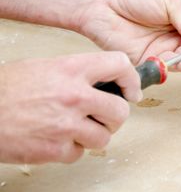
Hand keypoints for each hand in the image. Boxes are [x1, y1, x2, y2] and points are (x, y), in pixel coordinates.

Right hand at [0, 52, 140, 163]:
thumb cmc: (7, 89)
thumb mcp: (46, 66)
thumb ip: (78, 73)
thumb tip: (105, 82)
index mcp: (72, 69)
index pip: (119, 65)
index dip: (131, 79)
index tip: (130, 90)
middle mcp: (74, 95)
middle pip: (121, 110)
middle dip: (114, 115)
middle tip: (103, 114)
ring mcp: (66, 125)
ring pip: (104, 137)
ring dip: (93, 134)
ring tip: (75, 127)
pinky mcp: (55, 149)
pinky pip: (80, 153)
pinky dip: (71, 149)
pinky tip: (56, 138)